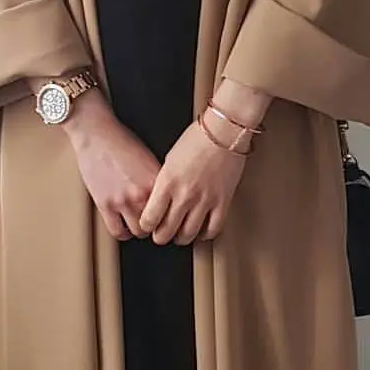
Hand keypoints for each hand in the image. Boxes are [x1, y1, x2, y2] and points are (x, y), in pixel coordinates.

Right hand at [63, 92, 160, 240]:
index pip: (173, 210)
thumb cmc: (121, 140)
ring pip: (139, 232)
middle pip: (158, 224)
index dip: (172, 215)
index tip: (170, 217)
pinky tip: (124, 227)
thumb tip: (167, 198)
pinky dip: (123, 233)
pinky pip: (118, 231)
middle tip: (155, 223)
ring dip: (140, 230)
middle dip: (157, 225)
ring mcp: (123, 201)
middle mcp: (142, 193)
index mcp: (158, 180)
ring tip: (139, 225)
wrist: (96, 133)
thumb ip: (159, 180)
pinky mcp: (105, 205)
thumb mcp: (150, 159)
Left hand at [140, 121, 247, 245]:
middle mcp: (184, 195)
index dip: (146, 226)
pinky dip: (204, 235)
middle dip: (160, 236)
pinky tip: (201, 231)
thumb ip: (163, 184)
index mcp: (167, 183)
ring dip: (181, 238)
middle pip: (166, 232)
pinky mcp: (223, 202)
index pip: (149, 218)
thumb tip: (157, 203)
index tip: (148, 225)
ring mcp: (205, 200)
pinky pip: (212, 229)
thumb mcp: (169, 160)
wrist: (224, 131)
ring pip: (188, 235)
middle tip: (161, 234)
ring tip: (180, 234)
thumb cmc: (197, 139)